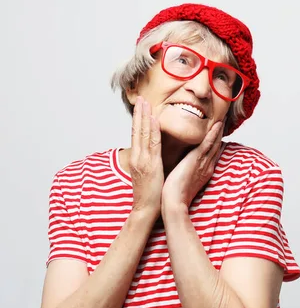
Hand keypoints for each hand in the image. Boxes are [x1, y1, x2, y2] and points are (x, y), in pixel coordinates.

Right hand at [130, 97, 163, 217]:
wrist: (145, 208)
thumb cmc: (150, 193)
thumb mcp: (147, 173)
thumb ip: (150, 162)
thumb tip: (156, 152)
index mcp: (136, 158)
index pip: (136, 135)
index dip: (138, 120)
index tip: (141, 108)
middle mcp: (137, 157)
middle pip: (137, 131)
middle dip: (139, 114)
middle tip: (141, 99)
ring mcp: (142, 160)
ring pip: (142, 134)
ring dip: (144, 117)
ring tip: (145, 103)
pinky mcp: (150, 164)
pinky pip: (152, 144)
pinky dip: (151, 131)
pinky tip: (153, 120)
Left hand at [162, 120, 223, 209]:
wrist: (174, 202)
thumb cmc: (175, 195)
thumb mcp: (184, 181)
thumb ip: (187, 173)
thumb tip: (184, 168)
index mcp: (204, 171)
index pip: (211, 153)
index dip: (216, 141)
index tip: (218, 131)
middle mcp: (207, 165)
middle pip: (216, 146)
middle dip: (220, 133)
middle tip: (224, 120)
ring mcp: (203, 162)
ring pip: (214, 142)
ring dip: (219, 130)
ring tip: (223, 118)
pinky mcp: (197, 159)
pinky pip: (208, 143)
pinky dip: (213, 133)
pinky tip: (217, 124)